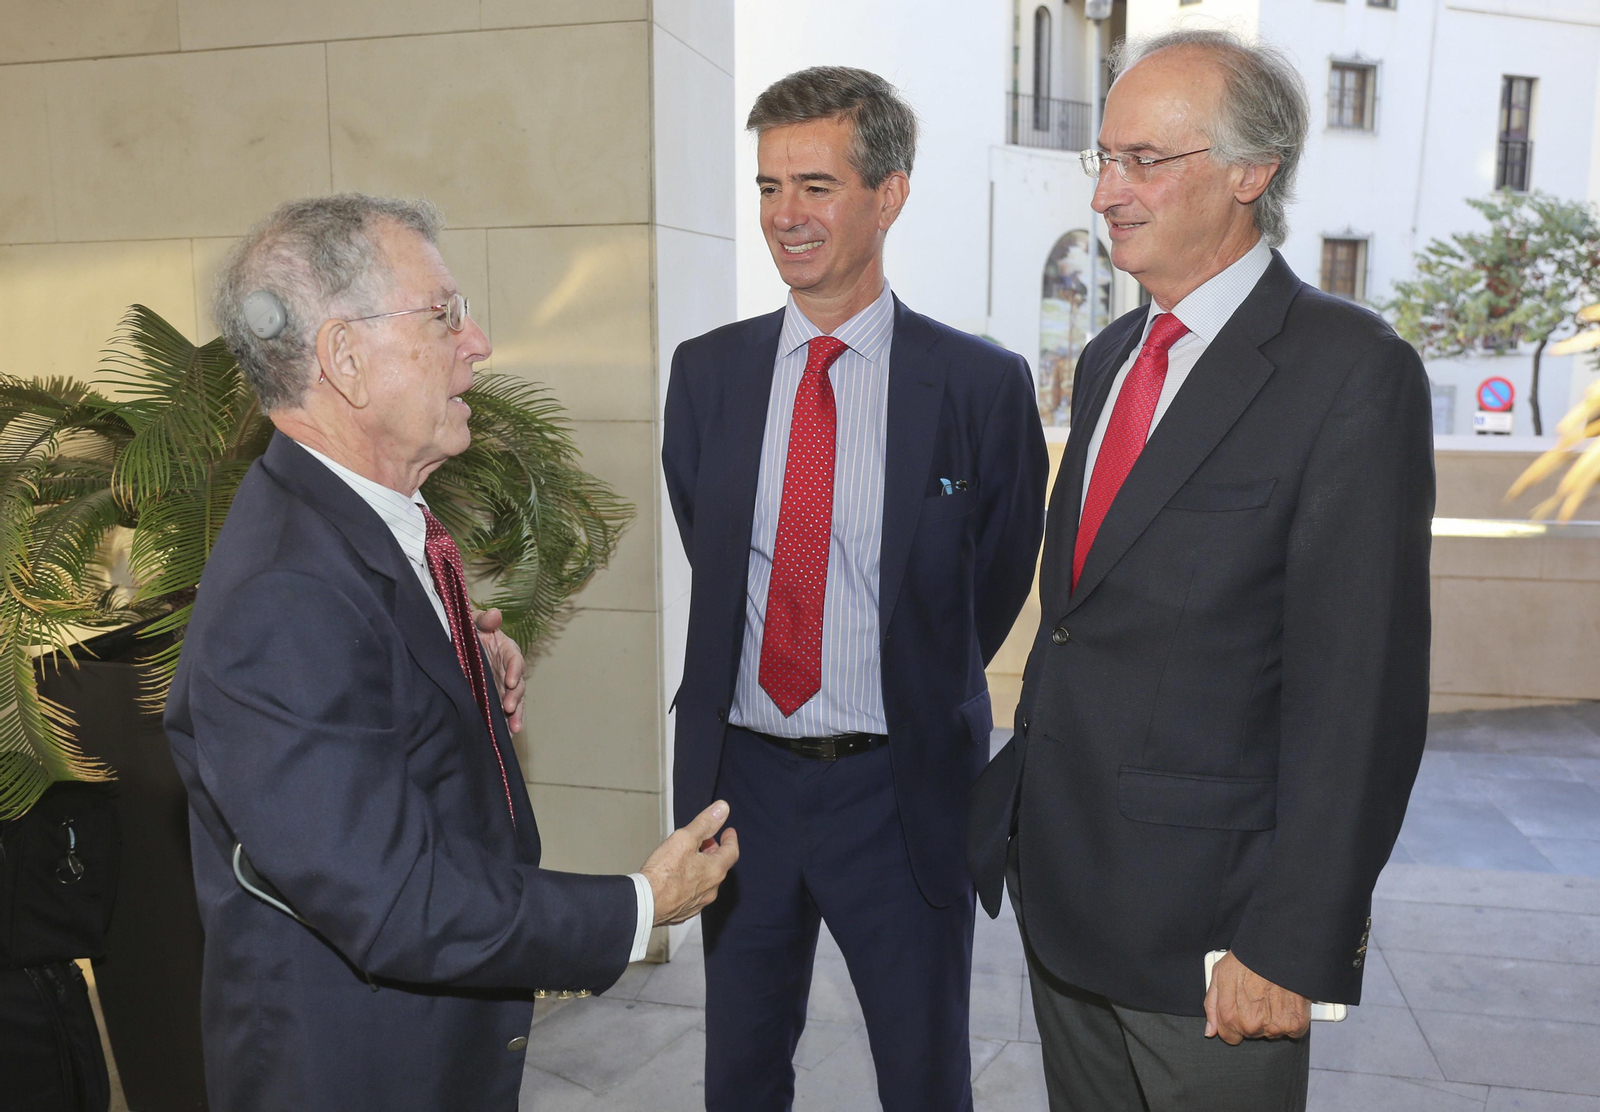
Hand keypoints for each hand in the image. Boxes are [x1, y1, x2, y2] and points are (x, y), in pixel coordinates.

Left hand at [473, 608, 525, 733]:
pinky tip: (507, 738)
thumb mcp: (474, 622)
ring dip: (516, 714)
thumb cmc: (469, 633)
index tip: (509, 681)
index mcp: (506, 651)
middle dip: (516, 697)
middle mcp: (508, 671)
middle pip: (518, 685)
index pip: (515, 660)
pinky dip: (507, 725)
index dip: (514, 670)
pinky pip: (504, 714)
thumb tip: (494, 614)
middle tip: (509, 708)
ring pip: (515, 702)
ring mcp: (503, 687)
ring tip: (515, 728)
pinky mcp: (496, 700)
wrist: (457, 647)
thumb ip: (484, 619)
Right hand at [640, 800, 738, 925]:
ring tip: (691, 858)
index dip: (731, 839)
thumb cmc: (663, 873)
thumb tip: (722, 808)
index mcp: (715, 870)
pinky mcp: (685, 911)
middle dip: (714, 851)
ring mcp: (698, 902)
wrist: (645, 904)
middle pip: (719, 866)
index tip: (729, 832)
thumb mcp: (684, 838)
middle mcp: (711, 889)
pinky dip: (692, 883)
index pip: (732, 851)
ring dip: (703, 868)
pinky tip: (680, 879)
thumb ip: (705, 823)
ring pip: (707, 881)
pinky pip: (694, 894)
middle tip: (706, 842)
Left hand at [1203, 951, 1309, 1043]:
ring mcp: (1274, 1027)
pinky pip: (1292, 1030)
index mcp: (1230, 1017)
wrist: (1277, 951)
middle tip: (1257, 996)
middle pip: (1250, 1034)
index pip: (1229, 1036)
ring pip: (1271, 1032)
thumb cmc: (1248, 960)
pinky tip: (1285, 1001)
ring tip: (1271, 995)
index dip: (1234, 1022)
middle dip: (1253, 1019)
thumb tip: (1210, 1031)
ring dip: (1271, 1019)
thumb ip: (1212, 1006)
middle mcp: (1251, 1026)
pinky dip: (1290, 1019)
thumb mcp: (1218, 975)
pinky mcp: (1295, 1025)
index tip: (1240, 1009)